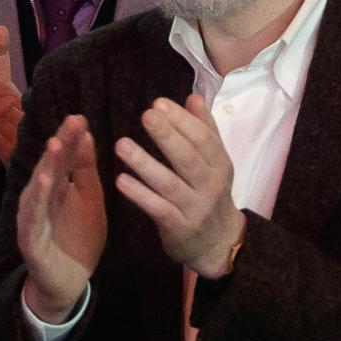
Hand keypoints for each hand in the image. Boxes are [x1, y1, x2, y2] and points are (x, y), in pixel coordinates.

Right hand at [16, 115, 105, 322]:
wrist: (69, 281)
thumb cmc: (79, 238)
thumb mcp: (90, 200)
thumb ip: (85, 170)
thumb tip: (85, 133)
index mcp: (58, 186)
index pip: (63, 157)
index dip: (70, 138)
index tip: (80, 117)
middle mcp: (41, 197)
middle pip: (49, 166)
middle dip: (60, 144)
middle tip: (71, 122)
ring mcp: (33, 217)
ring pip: (38, 188)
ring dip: (45, 166)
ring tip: (55, 145)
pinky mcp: (30, 238)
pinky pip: (33, 216)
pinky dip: (37, 199)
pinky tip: (44, 182)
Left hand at [113, 94, 244, 277]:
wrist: (219, 244)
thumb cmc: (210, 195)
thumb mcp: (215, 163)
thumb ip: (205, 130)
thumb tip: (194, 97)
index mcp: (219, 164)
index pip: (203, 138)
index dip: (182, 120)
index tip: (159, 103)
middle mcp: (210, 185)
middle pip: (188, 157)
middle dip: (167, 135)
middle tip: (146, 115)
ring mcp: (194, 208)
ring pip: (169, 183)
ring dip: (144, 163)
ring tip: (121, 145)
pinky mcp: (179, 227)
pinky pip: (157, 208)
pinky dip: (139, 194)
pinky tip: (121, 180)